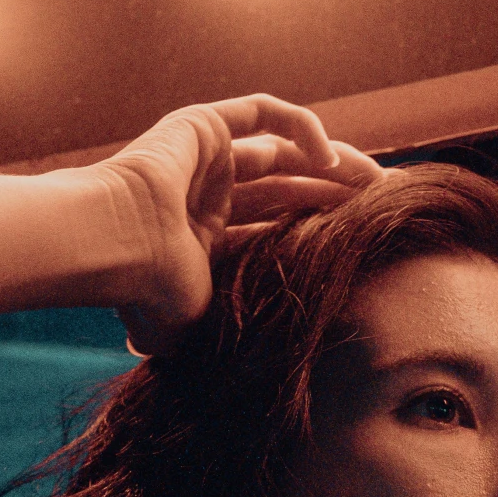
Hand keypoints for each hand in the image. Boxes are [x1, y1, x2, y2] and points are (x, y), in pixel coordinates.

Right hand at [97, 94, 383, 354]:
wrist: (115, 248)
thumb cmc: (149, 295)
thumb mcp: (200, 326)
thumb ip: (230, 336)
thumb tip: (252, 383)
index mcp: (202, 240)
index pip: (273, 228)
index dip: (317, 232)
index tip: (363, 245)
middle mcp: (204, 195)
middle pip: (286, 188)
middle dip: (333, 197)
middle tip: (382, 210)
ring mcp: (202, 157)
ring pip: (283, 151)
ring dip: (331, 162)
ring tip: (375, 182)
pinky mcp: (200, 124)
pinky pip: (263, 113)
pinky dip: (302, 127)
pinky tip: (331, 156)